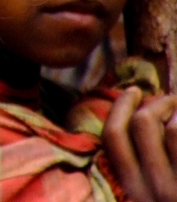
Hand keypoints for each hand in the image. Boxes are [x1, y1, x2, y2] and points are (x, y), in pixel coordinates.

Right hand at [103, 87, 176, 201]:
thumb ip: (144, 167)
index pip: (113, 139)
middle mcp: (155, 192)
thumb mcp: (155, 195)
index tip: (132, 91)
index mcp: (135, 192)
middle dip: (157, 103)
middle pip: (141, 125)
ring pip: (172, 130)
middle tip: (172, 101)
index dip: (120, 107)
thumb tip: (142, 116)